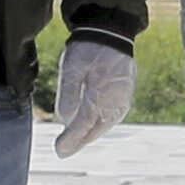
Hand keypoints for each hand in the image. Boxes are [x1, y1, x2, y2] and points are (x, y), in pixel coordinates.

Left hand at [53, 38, 136, 158]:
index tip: (59, 150)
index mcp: (101, 94)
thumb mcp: (72, 68)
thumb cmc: (89, 48)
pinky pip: (110, 118)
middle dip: (78, 142)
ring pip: (103, 126)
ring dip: (88, 135)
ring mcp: (122, 101)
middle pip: (95, 131)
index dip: (71, 140)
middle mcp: (115, 102)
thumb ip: (68, 95)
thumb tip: (64, 120)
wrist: (111, 33)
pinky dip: (98, 125)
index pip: (83, 125)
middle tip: (62, 151)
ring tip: (73, 143)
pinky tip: (88, 128)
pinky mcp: (125, 98)